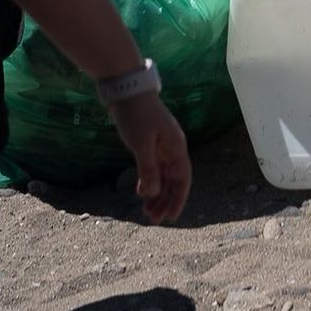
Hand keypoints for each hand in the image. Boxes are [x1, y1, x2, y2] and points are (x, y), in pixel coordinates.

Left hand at [110, 92, 190, 223]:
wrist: (127, 90)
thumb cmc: (136, 115)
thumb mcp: (141, 144)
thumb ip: (148, 169)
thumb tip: (153, 194)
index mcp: (176, 147)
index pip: (183, 178)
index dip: (179, 198)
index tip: (171, 217)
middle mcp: (172, 148)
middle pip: (173, 179)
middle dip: (165, 200)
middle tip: (153, 219)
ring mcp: (161, 145)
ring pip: (163, 175)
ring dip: (157, 193)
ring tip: (146, 211)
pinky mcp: (149, 143)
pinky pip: (153, 167)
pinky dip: (149, 181)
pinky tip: (141, 191)